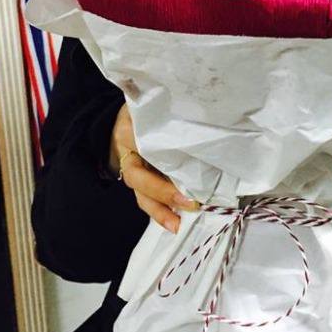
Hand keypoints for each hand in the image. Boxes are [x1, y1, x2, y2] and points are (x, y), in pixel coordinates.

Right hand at [109, 103, 198, 233]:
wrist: (124, 119)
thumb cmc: (148, 112)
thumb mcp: (156, 106)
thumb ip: (172, 116)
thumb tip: (207, 125)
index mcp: (130, 131)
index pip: (143, 145)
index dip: (161, 159)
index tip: (183, 169)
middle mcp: (127, 154)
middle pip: (139, 178)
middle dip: (163, 192)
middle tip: (189, 202)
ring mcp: (130, 170)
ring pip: (140, 194)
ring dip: (160, 211)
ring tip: (177, 225)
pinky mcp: (137, 182)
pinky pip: (145, 199)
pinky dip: (160, 211)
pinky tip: (175, 222)